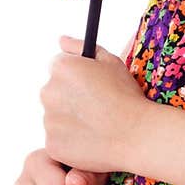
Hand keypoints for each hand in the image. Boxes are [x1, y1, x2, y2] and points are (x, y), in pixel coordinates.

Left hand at [40, 35, 146, 174]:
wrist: (136, 134)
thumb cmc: (127, 96)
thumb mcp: (111, 61)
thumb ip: (81, 47)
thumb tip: (61, 40)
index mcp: (61, 67)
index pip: (58, 67)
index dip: (76, 76)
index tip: (91, 86)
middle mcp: (48, 91)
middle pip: (54, 92)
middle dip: (70, 97)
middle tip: (96, 107)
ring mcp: (48, 119)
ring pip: (55, 117)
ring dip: (70, 119)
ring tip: (97, 125)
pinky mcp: (52, 144)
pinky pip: (58, 139)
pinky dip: (71, 141)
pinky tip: (92, 140)